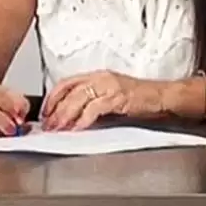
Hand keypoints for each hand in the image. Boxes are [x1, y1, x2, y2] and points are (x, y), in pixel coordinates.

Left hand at [41, 70, 163, 130]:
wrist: (161, 96)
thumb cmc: (139, 98)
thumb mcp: (110, 96)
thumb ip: (92, 102)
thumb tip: (72, 117)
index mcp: (97, 76)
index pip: (66, 83)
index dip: (52, 98)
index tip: (44, 112)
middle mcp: (100, 78)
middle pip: (69, 91)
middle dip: (54, 110)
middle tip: (47, 125)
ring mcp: (109, 86)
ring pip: (78, 99)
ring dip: (65, 116)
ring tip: (57, 129)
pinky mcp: (118, 97)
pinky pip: (94, 108)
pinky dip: (83, 120)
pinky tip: (77, 129)